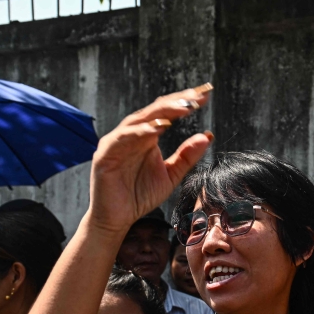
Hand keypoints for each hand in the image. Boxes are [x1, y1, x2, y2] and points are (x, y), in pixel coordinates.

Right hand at [88, 87, 213, 234]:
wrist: (117, 219)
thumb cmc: (140, 195)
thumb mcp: (171, 175)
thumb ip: (187, 156)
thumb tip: (207, 135)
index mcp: (146, 136)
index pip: (167, 112)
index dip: (185, 102)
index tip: (206, 94)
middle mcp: (131, 134)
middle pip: (155, 110)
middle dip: (178, 101)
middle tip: (198, 96)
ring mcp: (117, 142)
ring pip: (140, 119)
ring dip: (163, 112)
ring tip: (184, 108)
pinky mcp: (105, 154)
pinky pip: (123, 138)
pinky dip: (140, 131)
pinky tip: (158, 128)